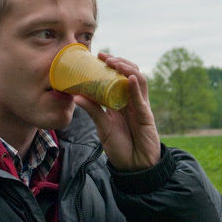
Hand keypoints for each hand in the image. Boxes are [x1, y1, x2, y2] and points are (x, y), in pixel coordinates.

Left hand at [72, 52, 160, 170]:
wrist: (134, 166)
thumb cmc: (119, 145)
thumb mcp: (102, 125)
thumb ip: (92, 110)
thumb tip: (74, 96)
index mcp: (120, 99)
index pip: (118, 75)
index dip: (110, 64)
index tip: (97, 55)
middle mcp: (132, 99)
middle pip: (129, 73)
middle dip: (118, 62)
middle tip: (104, 57)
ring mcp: (140, 106)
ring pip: (138, 80)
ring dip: (127, 69)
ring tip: (115, 63)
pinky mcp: (146, 116)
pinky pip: (141, 98)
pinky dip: (136, 87)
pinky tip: (130, 78)